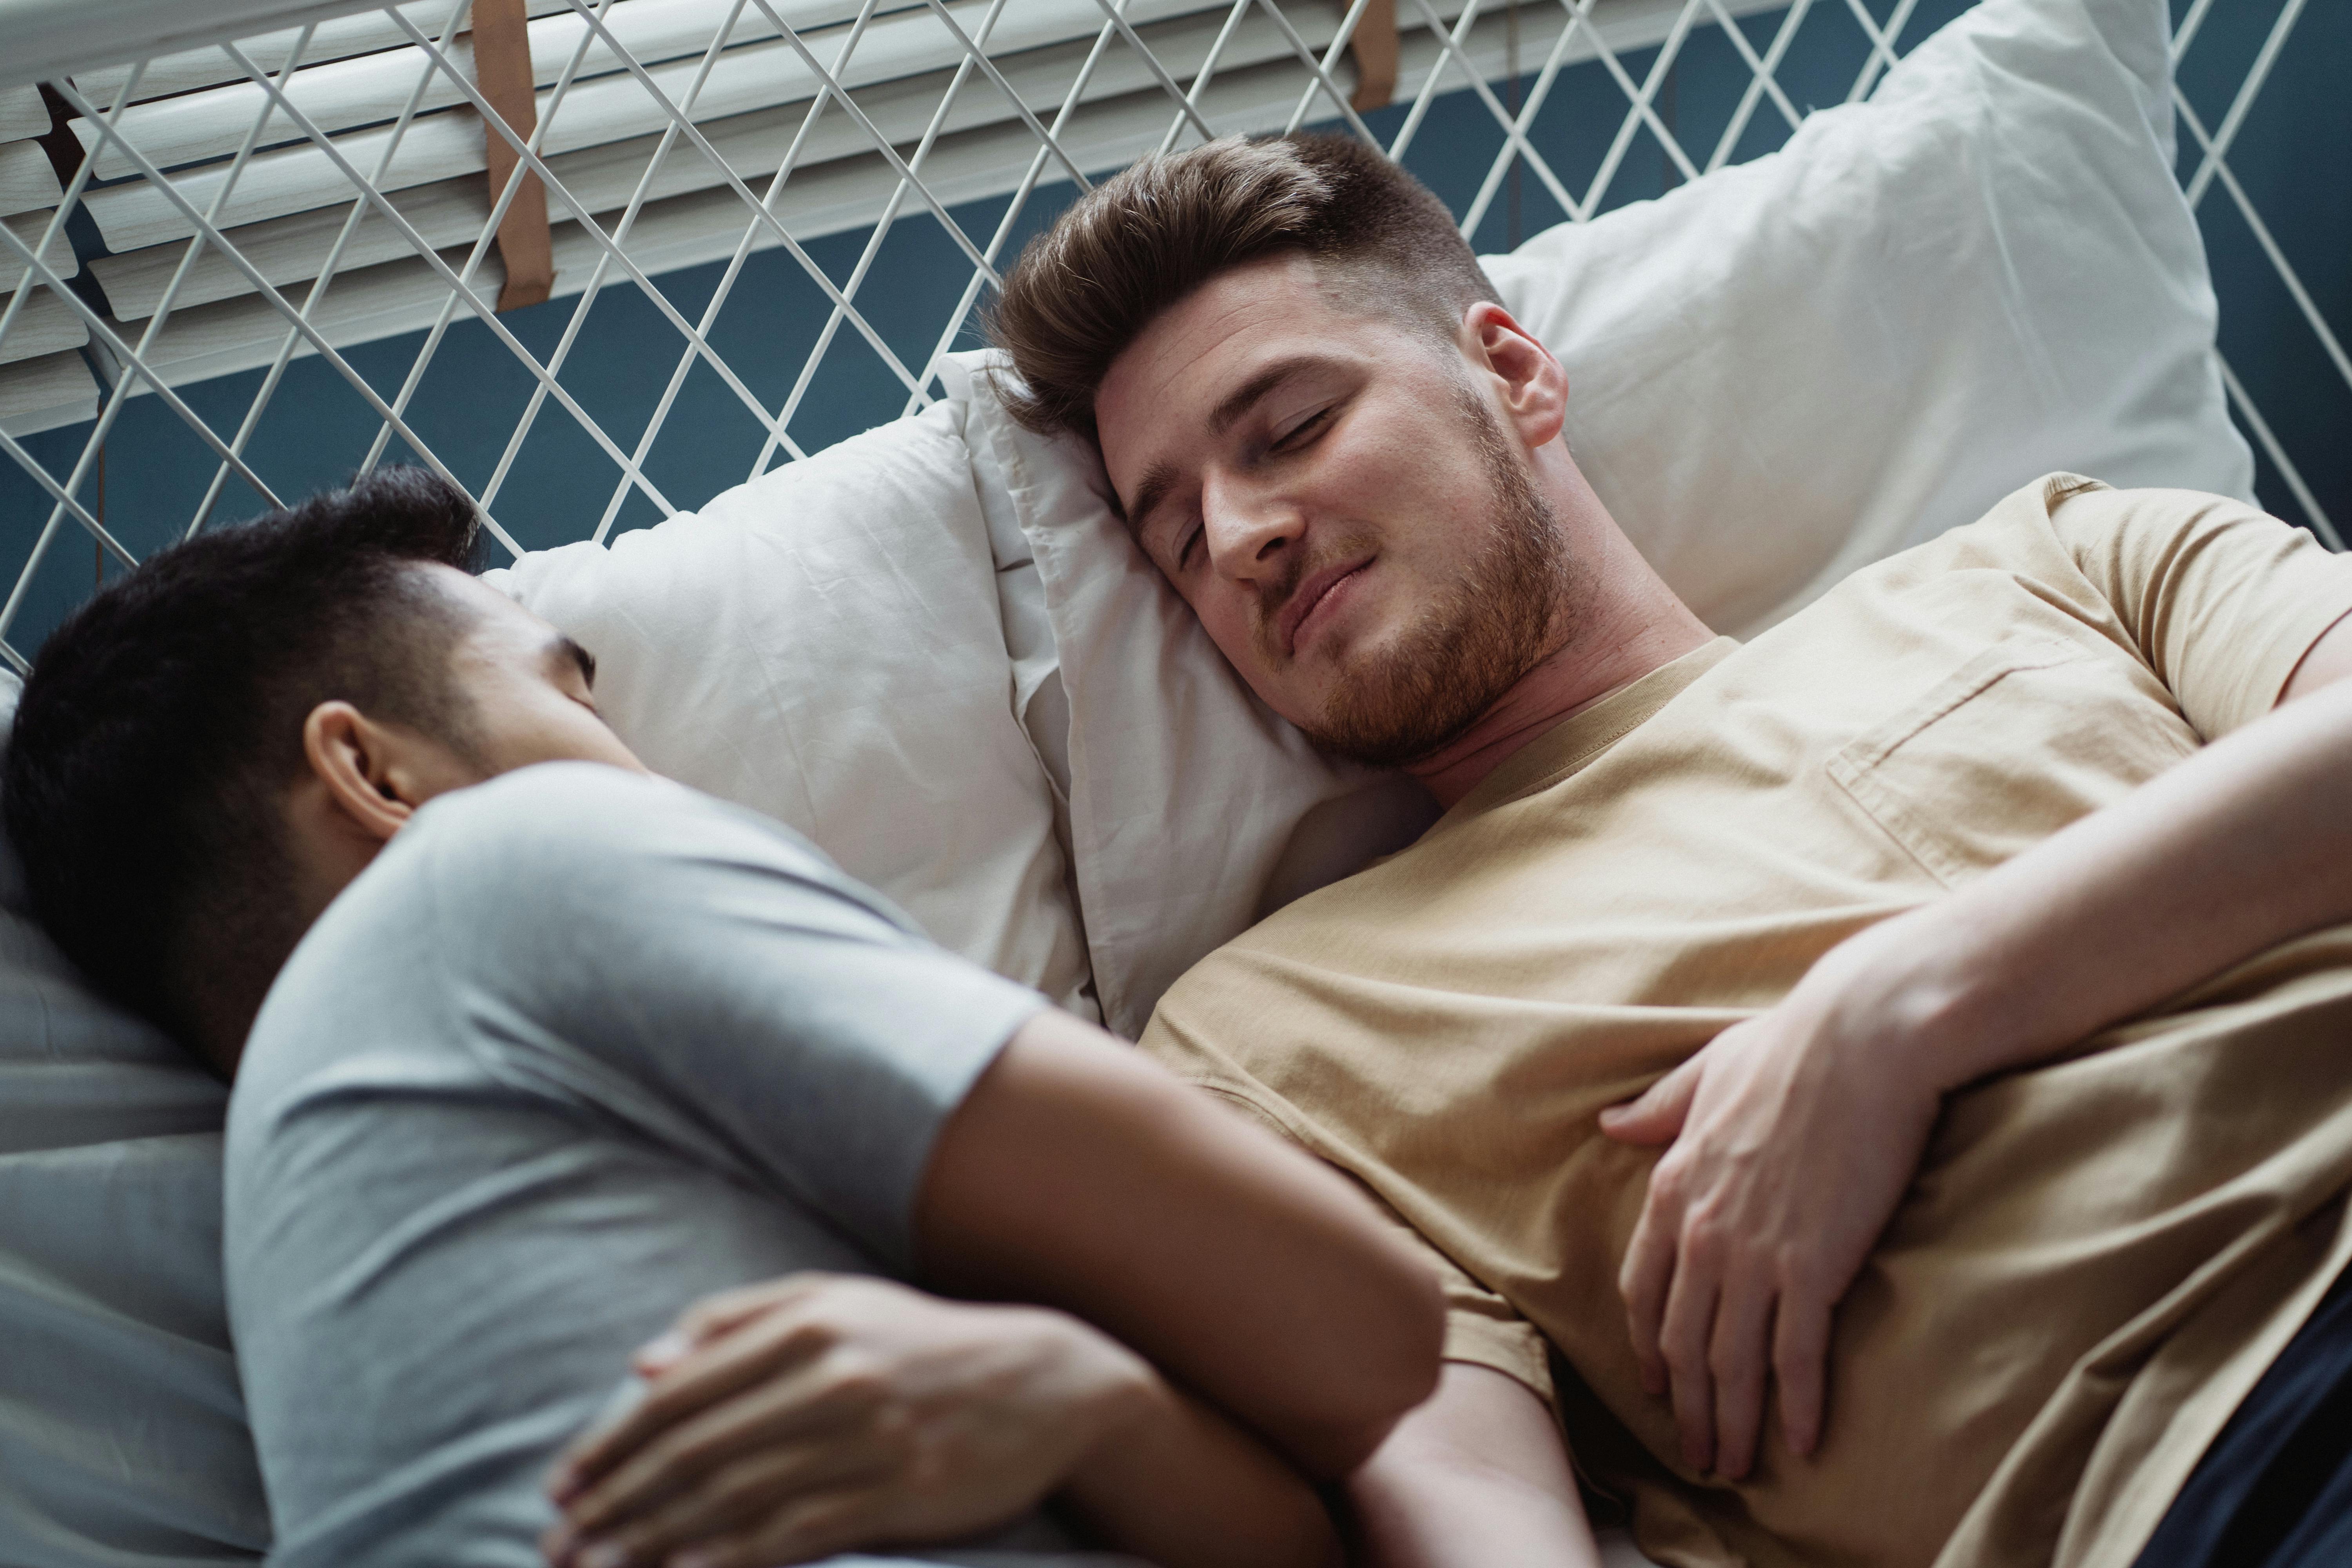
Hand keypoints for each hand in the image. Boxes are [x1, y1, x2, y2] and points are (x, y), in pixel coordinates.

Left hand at [541, 1273, 1151, 1567]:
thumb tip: (641, 1366)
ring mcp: (865, 1435)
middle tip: (560, 1543)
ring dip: (654, 1540)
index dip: (610, 1444)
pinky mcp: (897, 1489)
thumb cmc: (921, 1343)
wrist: (1045, 1381)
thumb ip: (734, 1320)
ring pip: (734, 1497)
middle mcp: (828, 1374)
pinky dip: (732, 1556)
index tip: (562, 1485)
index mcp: (804, 1323)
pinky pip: (797, 1530)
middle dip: (615, 1502)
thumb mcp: (834, 1301)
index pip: (678, 1393)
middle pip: (694, 1450)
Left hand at [1599, 920, 1951, 1480]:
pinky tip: (1799, 1443)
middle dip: (1689, 1405)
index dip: (1650, 1346)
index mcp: (1674, 1185)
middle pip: (1684, 1340)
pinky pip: (1795, 1356)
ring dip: (1733, 1421)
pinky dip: (1795, 1406)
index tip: (1660, 1385)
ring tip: (1735, 1465)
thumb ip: (1660, 1108)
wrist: (1861, 1041)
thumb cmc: (1791, 1047)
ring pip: (1730, 1361)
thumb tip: (1612, 1123)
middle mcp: (1703, 1230)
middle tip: (1698, 1452)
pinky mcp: (1812, 1268)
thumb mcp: (1707, 1071)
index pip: (1646, 1289)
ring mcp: (1755, 1254)